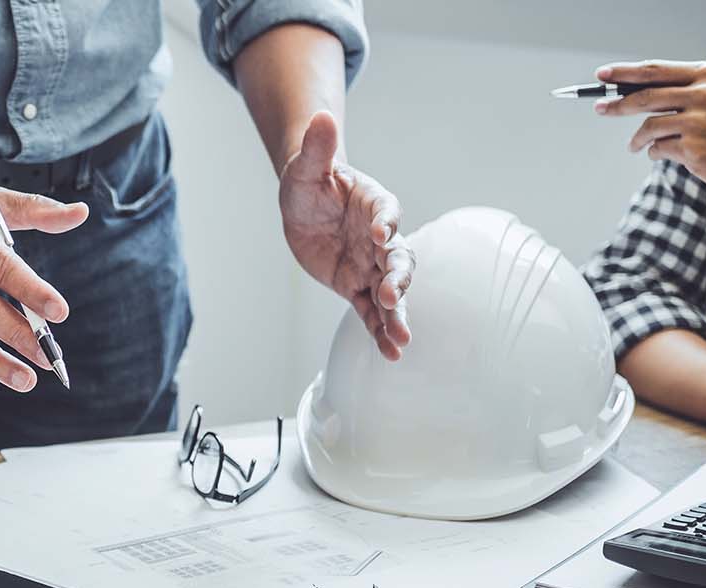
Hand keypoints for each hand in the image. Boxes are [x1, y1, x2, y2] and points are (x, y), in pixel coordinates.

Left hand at [279, 111, 414, 359]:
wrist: (304, 207)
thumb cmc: (309, 182)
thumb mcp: (306, 167)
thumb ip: (318, 148)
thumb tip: (321, 117)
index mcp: (374, 204)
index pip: (388, 212)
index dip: (388, 223)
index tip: (383, 234)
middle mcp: (381, 237)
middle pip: (399, 258)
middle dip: (398, 277)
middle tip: (392, 292)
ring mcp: (371, 265)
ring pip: (391, 291)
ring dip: (397, 314)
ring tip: (401, 339)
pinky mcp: (357, 287)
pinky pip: (372, 312)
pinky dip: (381, 330)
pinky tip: (391, 352)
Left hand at [595, 60, 705, 208]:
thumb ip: (694, 88)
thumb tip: (644, 88)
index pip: (656, 70)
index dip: (624, 73)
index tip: (602, 75)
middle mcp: (705, 94)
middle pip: (643, 97)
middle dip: (616, 104)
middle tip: (600, 108)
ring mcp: (698, 122)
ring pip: (648, 126)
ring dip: (637, 139)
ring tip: (636, 146)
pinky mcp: (694, 150)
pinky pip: (658, 149)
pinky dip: (656, 153)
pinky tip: (667, 155)